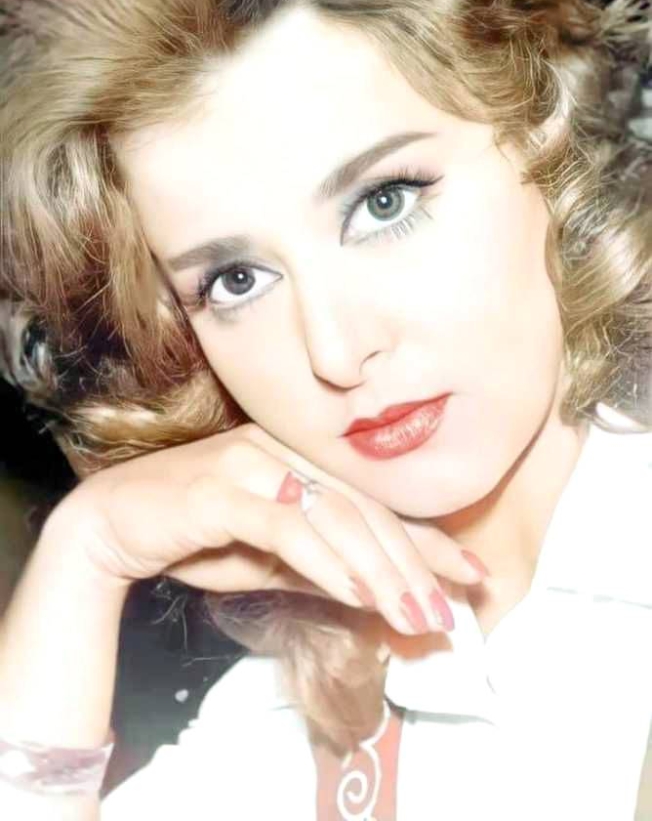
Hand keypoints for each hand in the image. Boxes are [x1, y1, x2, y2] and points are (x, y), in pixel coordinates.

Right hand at [54, 422, 485, 635]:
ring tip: (415, 615)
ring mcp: (253, 462)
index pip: (374, 501)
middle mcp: (282, 450)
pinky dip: (328, 562)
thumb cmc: (192, 537)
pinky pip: (288, 526)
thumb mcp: (269, 559)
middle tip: (448, 612)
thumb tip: (380, 593)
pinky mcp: (222, 488)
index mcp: (299, 459)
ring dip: (381, 569)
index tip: (470, 575)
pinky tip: (358, 595)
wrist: (108, 526)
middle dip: (414, 563)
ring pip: (335, 514)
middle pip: (364, 508)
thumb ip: (320, 565)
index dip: (426, 539)